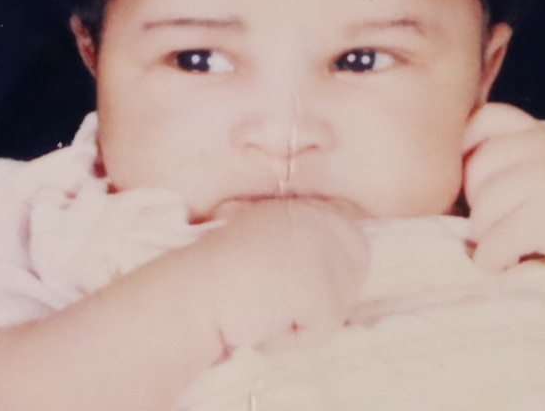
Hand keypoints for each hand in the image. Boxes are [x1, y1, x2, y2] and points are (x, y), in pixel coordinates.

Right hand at [191, 198, 369, 350]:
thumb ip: (294, 241)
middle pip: (354, 274)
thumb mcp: (258, 236)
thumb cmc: (213, 273)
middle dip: (321, 294)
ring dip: (302, 317)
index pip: (353, 242)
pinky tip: (263, 317)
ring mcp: (324, 254)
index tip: (290, 281)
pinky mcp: (322, 291)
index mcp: (303, 207)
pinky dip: (293, 337)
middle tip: (274, 294)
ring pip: (338, 306)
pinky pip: (323, 330)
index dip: (330, 271)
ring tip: (263, 304)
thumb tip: (319, 261)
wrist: (190, 293)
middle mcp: (320, 221)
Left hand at [462, 103, 544, 286]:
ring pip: (481, 212)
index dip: (467, 149)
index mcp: (535, 133)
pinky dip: (494, 262)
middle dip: (477, 204)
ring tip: (510, 243)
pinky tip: (511, 263)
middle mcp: (543, 148)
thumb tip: (428, 170)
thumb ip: (497, 158)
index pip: (482, 119)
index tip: (478, 182)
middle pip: (473, 172)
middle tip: (504, 223)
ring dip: (486, 237)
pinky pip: (493, 243)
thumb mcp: (535, 169)